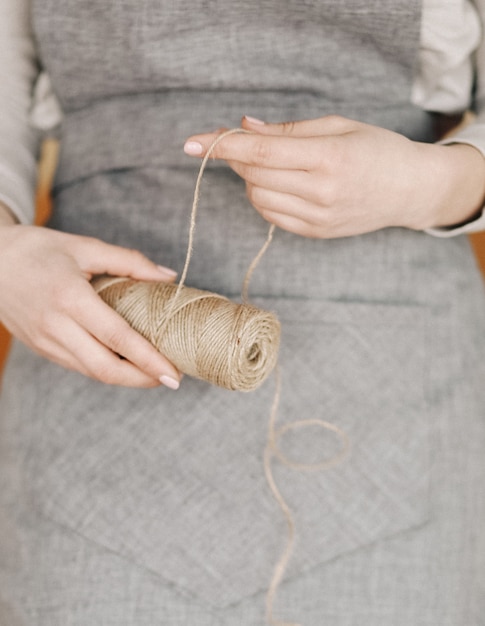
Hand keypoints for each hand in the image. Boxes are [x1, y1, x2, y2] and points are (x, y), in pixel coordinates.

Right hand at [0, 216, 180, 387]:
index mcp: (70, 298)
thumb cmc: (39, 250)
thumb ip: (130, 262)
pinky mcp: (41, 348)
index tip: (173, 373)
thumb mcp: (86, 247)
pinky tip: (126, 363)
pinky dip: (106, 369)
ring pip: (92, 372)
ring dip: (126, 378)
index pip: (118, 338)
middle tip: (172, 379)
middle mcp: (56, 326)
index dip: (149, 359)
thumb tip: (168, 277)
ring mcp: (45, 342)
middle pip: (105, 368)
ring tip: (155, 372)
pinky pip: (79, 366)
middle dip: (142, 379)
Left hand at [184, 115, 484, 237]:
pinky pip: (272, 216)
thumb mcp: (337, 126)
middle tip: (240, 143)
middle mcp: (321, 192)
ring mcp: (318, 218)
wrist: (409, 190)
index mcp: (328, 158)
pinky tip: (278, 185)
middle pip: (254, 175)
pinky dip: (264, 197)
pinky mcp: (315, 233)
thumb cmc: (376, 150)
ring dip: (251, 178)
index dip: (222, 146)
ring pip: (258, 198)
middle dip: (238, 157)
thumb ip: (288, 130)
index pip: (260, 152)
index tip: (191, 142)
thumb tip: (243, 129)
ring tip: (271, 164)